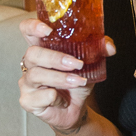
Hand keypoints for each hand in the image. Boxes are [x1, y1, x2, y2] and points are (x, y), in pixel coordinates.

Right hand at [18, 18, 115, 132]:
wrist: (76, 109)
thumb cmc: (77, 81)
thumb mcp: (91, 64)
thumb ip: (99, 51)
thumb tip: (109, 47)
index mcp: (42, 48)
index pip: (27, 30)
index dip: (33, 27)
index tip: (48, 30)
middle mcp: (31, 63)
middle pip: (32, 53)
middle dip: (55, 58)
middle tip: (77, 64)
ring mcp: (26, 82)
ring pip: (36, 75)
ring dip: (60, 78)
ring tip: (79, 81)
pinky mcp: (28, 100)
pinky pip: (39, 96)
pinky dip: (55, 98)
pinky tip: (63, 100)